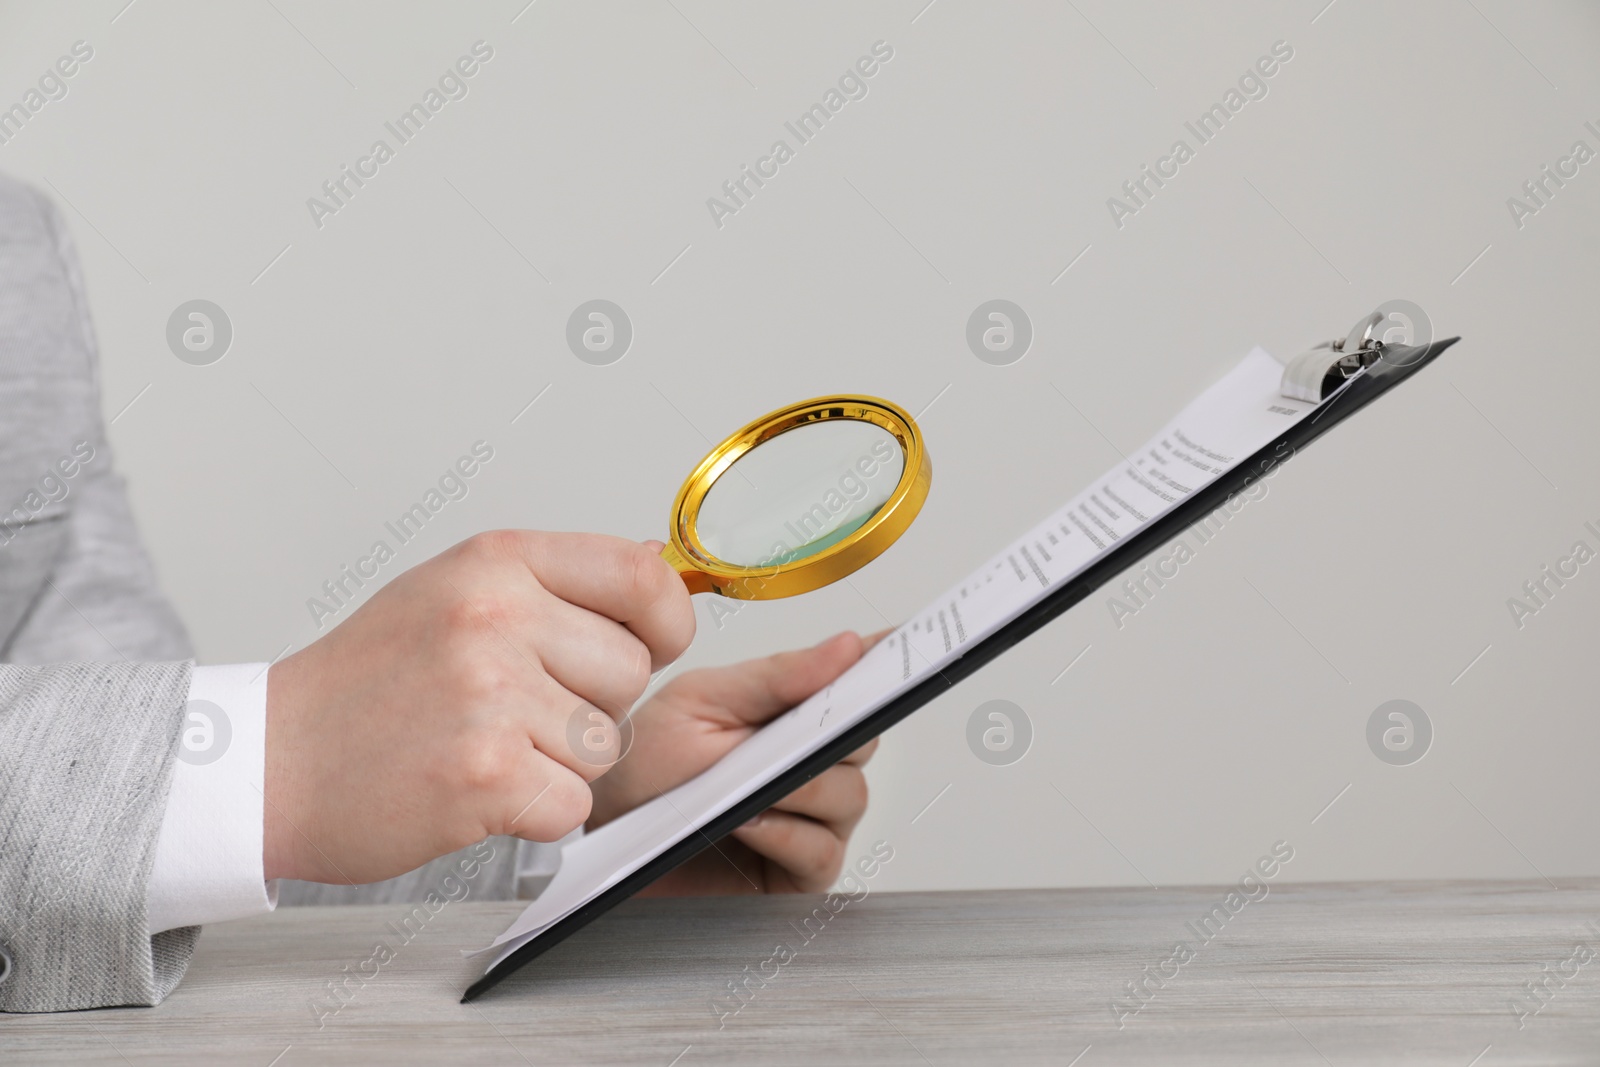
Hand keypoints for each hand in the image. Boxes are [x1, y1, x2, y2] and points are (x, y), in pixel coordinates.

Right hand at [262, 531, 693, 883]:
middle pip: (632, 670)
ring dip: (561, 762)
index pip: (641, 577)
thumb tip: (655, 570)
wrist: (267, 763)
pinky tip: (479, 790)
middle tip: (518, 711)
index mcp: (496, 563)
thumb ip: (554, 582)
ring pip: (606, 743)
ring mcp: (492, 695)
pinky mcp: (487, 774)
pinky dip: (537, 812)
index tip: (653, 643)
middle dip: (594, 703)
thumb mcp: (453, 591)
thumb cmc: (362, 684)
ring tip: (486, 747)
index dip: (665, 621)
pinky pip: (574, 802)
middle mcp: (495, 617)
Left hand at [586, 630, 879, 894]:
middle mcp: (810, 762)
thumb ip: (777, 678)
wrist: (600, 834)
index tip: (902, 646)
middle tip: (797, 729)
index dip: (884, 663)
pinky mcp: (797, 872)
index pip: (856, 681)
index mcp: (790, 710)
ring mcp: (809, 818)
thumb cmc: (645, 766)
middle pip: (863, 740)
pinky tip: (749, 822)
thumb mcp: (702, 702)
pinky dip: (789, 835)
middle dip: (832, 732)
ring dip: (800, 788)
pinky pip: (822, 852)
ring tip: (747, 785)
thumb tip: (848, 646)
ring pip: (848, 795)